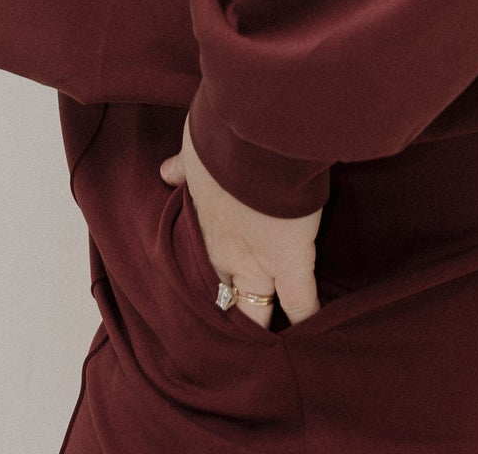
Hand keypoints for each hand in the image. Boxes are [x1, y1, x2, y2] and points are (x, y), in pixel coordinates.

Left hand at [159, 115, 322, 328]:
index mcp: (205, 223)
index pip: (202, 264)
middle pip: (223, 295)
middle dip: (224, 309)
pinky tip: (312, 335)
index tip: (202, 297)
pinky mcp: (290, 257)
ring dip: (259, 319)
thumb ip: (185, 169)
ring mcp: (257, 259)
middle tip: (222, 335)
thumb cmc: (221, 136)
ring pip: (257, 306)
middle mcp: (225, 249)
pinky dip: (308, 315)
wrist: (254, 130)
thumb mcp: (194, 154)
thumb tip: (165, 173)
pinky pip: (300, 299)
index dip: (203, 283)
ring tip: (258, 346)